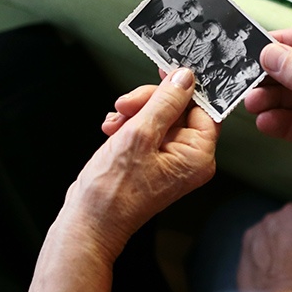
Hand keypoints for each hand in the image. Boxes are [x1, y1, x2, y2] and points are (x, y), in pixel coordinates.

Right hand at [61, 68, 218, 260]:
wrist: (88, 220)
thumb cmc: (113, 190)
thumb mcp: (139, 134)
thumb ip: (165, 102)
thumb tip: (185, 77)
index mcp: (198, 156)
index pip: (203, 108)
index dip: (183, 88)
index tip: (163, 71)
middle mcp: (188, 158)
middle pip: (178, 109)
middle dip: (148, 102)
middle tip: (125, 104)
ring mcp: (169, 160)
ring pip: (157, 116)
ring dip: (133, 113)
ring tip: (114, 123)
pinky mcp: (150, 160)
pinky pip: (145, 130)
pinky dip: (127, 125)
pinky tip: (112, 130)